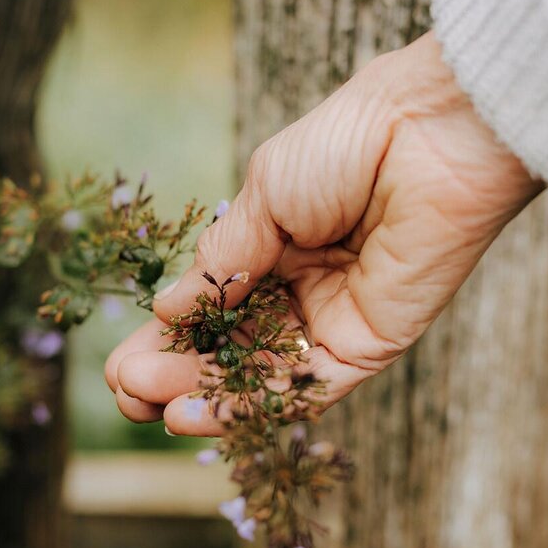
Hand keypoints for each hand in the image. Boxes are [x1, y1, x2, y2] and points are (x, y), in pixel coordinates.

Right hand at [105, 32, 539, 435]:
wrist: (427, 135)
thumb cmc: (346, 144)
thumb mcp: (263, 197)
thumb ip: (221, 261)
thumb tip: (166, 309)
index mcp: (275, 246)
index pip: (211, 307)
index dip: (166, 339)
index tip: (121, 364)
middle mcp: (303, 289)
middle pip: (230, 350)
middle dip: (176, 376)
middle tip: (127, 395)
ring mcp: (335, 320)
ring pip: (261, 377)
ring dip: (205, 396)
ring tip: (150, 407)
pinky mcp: (369, 345)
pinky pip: (307, 389)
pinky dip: (253, 405)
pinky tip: (200, 412)